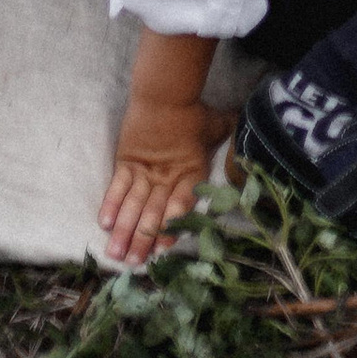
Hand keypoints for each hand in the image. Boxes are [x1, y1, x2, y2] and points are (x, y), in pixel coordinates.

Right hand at [99, 95, 234, 264]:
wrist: (165, 94)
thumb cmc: (194, 112)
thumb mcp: (217, 126)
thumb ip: (232, 135)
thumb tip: (252, 136)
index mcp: (191, 172)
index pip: (181, 205)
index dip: (172, 228)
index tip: (163, 249)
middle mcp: (167, 176)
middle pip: (153, 213)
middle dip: (142, 240)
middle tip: (134, 263)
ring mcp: (144, 171)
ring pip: (132, 205)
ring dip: (123, 231)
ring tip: (115, 253)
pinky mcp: (127, 162)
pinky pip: (117, 187)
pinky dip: (111, 205)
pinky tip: (104, 223)